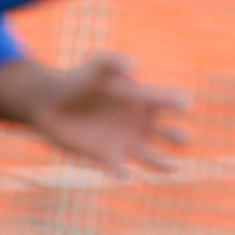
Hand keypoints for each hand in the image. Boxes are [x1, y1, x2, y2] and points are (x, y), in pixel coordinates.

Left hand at [28, 57, 188, 175]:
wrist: (52, 102)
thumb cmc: (79, 80)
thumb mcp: (95, 66)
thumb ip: (113, 62)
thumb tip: (132, 66)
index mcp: (143, 100)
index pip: (169, 102)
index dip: (178, 103)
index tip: (182, 105)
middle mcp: (140, 124)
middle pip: (169, 134)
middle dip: (178, 136)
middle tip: (182, 137)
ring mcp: (126, 142)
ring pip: (153, 158)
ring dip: (164, 164)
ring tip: (174, 166)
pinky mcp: (107, 156)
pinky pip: (120, 169)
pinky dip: (122, 172)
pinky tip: (123, 172)